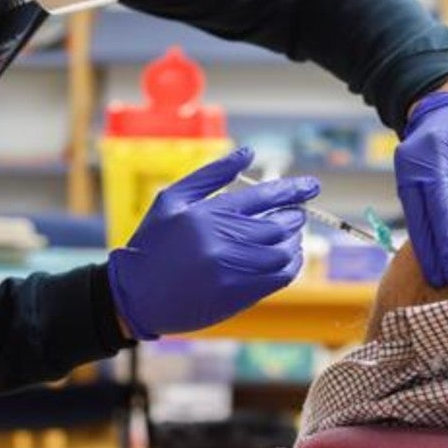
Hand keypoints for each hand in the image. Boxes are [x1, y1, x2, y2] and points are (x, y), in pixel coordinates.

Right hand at [107, 147, 319, 339]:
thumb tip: (248, 152)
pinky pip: (278, 278)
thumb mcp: (173, 199)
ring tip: (291, 235)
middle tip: (297, 214)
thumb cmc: (153, 243)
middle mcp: (223, 240)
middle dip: (294, 216)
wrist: (134, 294)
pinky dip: (291, 265)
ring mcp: (232, 269)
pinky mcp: (237, 295)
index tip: (313, 186)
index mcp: (209, 213)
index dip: (294, 190)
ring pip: (283, 251)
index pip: (265, 196)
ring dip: (294, 241)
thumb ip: (212, 174)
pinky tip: (289, 258)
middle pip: (278, 224)